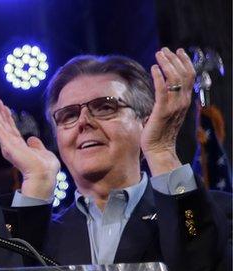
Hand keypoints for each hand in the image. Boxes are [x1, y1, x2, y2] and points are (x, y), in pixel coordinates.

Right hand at [0, 99, 59, 199]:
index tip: (5, 108)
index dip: (8, 119)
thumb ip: (36, 145)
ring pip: (0, 126)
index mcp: (20, 147)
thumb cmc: (45, 168)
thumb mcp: (43, 153)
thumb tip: (31, 138)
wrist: (43, 175)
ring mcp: (9, 145)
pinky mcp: (7, 145)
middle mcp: (12, 145)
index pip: (12, 130)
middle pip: (4, 126)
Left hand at [142, 47, 195, 174]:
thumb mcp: (166, 111)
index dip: (184, 62)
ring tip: (159, 54)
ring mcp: (174, 106)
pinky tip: (153, 68)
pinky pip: (162, 89)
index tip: (178, 51)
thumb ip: (167, 99)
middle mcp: (182, 101)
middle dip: (174, 59)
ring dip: (166, 63)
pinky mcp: (162, 110)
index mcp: (184, 100)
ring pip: (174, 78)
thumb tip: (161, 86)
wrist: (159, 148)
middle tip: (164, 49)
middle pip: (183, 73)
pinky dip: (159, 76)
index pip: (189, 76)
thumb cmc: (159, 131)